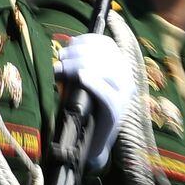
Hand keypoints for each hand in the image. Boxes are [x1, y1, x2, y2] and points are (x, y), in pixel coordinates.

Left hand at [53, 33, 130, 168]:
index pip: (106, 44)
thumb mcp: (79, 83)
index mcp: (119, 68)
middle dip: (76, 54)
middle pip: (102, 55)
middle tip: (59, 61)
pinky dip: (93, 83)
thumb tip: (63, 51)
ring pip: (104, 71)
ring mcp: (123, 95)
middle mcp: (125, 79)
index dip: (85, 41)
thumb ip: (76, 66)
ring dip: (77, 65)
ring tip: (60, 69)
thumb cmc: (82, 110)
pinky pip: (106, 94)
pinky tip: (80, 77)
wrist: (90, 143)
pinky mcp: (116, 111)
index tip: (67, 47)